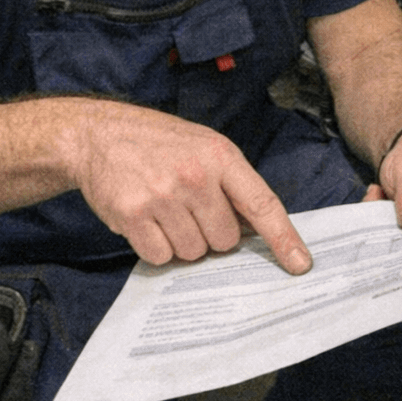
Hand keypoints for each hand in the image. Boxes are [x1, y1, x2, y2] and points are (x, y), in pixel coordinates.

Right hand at [70, 104, 312, 273]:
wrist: (100, 135)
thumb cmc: (161, 144)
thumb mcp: (205, 147)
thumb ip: (232, 185)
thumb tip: (255, 231)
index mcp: (221, 156)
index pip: (262, 204)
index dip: (284, 238)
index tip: (301, 265)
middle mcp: (195, 175)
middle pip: (225, 240)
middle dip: (211, 233)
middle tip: (190, 209)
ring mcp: (163, 196)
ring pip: (192, 253)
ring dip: (182, 242)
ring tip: (165, 210)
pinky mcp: (133, 215)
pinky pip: (160, 257)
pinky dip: (155, 247)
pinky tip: (146, 220)